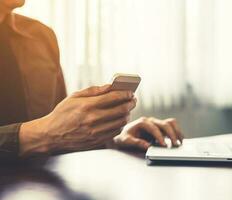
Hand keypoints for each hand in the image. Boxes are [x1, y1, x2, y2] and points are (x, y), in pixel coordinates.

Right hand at [19, 85, 136, 155]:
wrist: (50, 135)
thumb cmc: (62, 114)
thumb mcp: (74, 97)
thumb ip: (94, 90)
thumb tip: (111, 86)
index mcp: (87, 106)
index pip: (114, 98)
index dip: (125, 94)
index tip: (130, 92)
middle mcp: (93, 119)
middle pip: (121, 110)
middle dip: (130, 103)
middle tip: (133, 100)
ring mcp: (96, 132)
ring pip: (121, 122)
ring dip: (127, 114)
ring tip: (127, 109)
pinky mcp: (97, 141)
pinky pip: (115, 131)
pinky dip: (120, 124)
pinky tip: (119, 119)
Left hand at [113, 117, 183, 150]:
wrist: (124, 135)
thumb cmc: (124, 138)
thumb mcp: (126, 141)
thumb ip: (136, 143)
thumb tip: (147, 146)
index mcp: (142, 122)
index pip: (154, 128)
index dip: (160, 136)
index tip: (164, 145)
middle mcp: (151, 120)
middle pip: (164, 124)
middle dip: (171, 134)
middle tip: (175, 144)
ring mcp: (156, 123)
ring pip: (170, 123)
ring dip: (176, 131)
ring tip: (180, 141)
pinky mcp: (160, 127)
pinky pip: (171, 126)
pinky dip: (177, 132)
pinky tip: (180, 139)